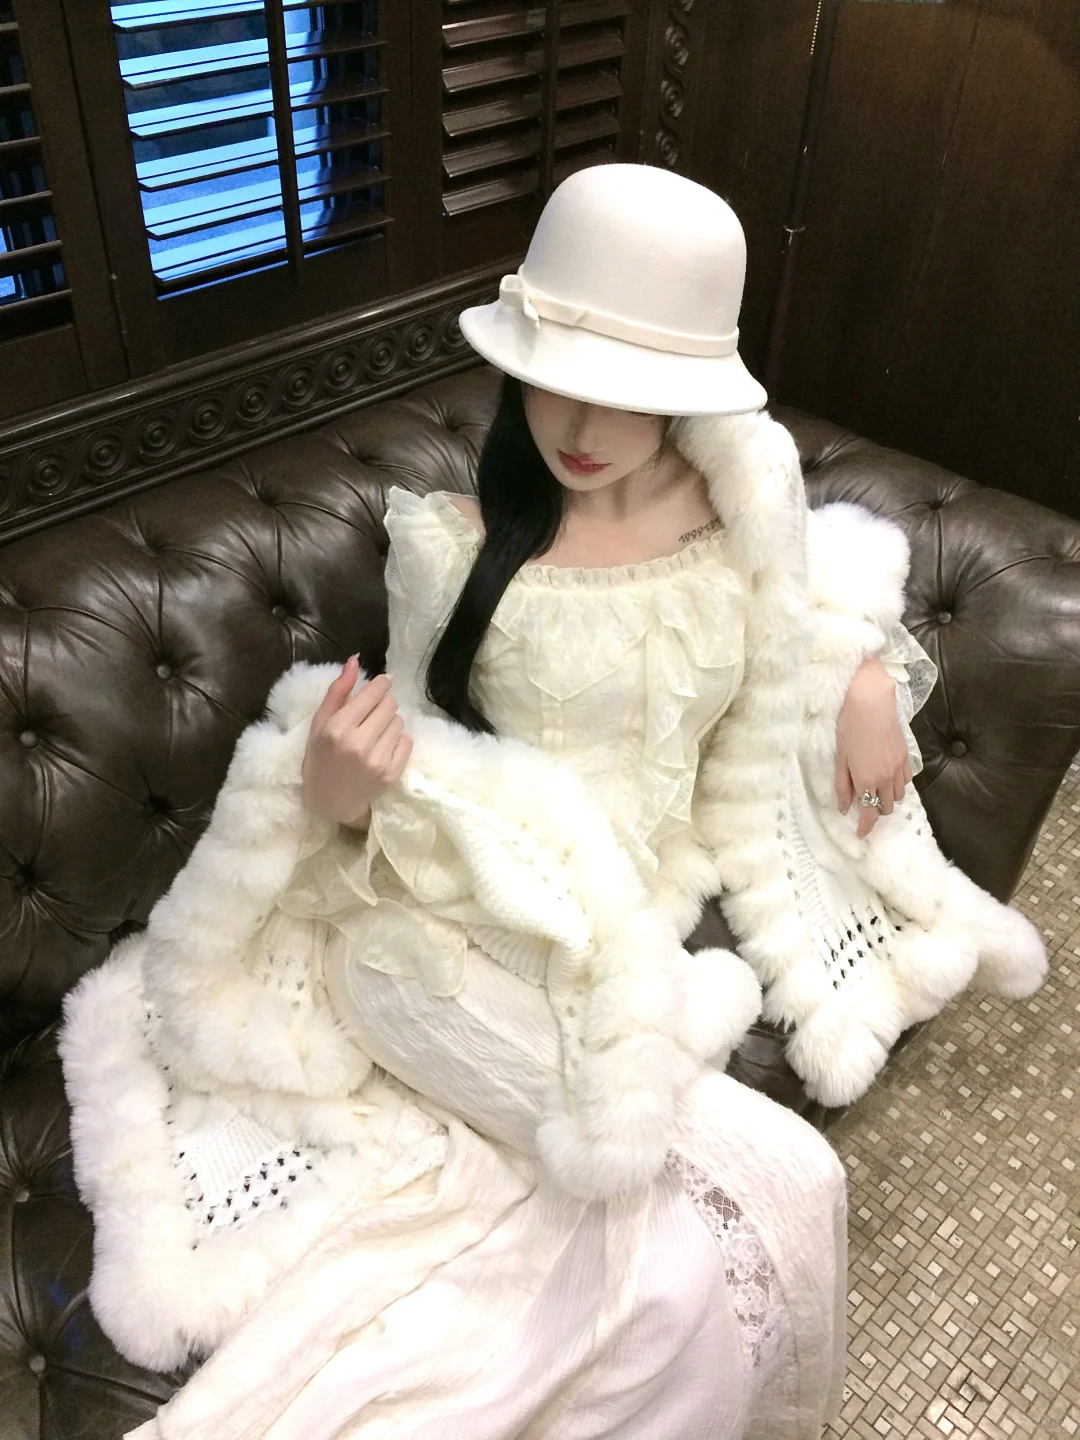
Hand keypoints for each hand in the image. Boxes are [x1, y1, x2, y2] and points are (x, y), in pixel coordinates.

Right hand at [300, 659, 412, 829]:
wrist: (329, 801)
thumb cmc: (320, 757)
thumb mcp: (320, 723)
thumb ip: (338, 691)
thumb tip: (354, 660)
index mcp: (338, 728)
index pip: (373, 693)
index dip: (380, 685)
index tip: (381, 684)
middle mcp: (359, 743)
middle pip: (390, 705)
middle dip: (383, 704)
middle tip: (371, 715)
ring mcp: (377, 760)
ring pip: (399, 722)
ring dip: (389, 723)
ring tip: (374, 734)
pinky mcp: (391, 773)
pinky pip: (407, 741)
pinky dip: (397, 741)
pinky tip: (382, 748)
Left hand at [834, 656, 911, 838]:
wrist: (871, 702)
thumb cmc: (849, 727)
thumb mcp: (840, 758)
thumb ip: (843, 785)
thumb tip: (843, 807)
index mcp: (867, 781)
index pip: (869, 815)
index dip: (865, 828)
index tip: (861, 835)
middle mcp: (886, 779)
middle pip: (885, 808)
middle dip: (875, 811)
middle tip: (864, 804)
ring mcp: (899, 768)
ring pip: (898, 796)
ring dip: (887, 798)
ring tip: (875, 790)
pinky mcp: (907, 757)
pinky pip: (906, 781)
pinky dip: (897, 785)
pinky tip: (887, 776)